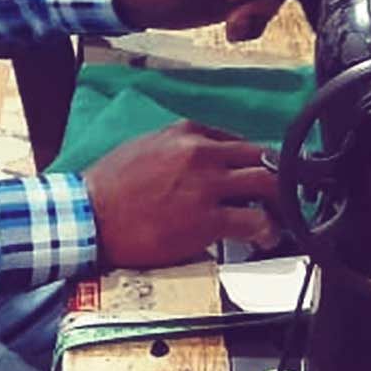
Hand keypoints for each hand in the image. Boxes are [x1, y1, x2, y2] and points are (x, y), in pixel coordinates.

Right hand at [84, 120, 279, 268]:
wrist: (90, 216)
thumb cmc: (110, 186)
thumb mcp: (145, 148)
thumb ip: (179, 149)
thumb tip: (203, 162)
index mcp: (185, 133)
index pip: (237, 140)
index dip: (252, 161)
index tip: (256, 173)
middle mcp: (201, 153)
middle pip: (261, 157)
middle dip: (277, 176)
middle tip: (281, 194)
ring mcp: (206, 185)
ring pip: (267, 184)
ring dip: (278, 201)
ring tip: (276, 216)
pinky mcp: (208, 219)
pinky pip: (255, 221)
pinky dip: (268, 230)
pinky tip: (264, 237)